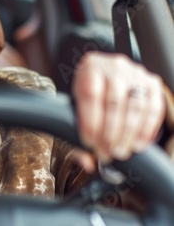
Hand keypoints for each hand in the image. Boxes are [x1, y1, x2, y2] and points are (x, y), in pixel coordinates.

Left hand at [72, 52, 164, 167]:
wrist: (104, 73)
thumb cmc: (89, 92)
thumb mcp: (75, 105)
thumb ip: (75, 131)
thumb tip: (86, 162)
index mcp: (90, 68)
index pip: (90, 95)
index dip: (90, 122)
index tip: (89, 143)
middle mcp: (114, 67)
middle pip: (114, 103)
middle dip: (110, 133)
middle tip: (105, 153)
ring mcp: (136, 74)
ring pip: (135, 107)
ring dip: (128, 135)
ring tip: (120, 152)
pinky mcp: (152, 83)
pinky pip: (153, 109)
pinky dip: (146, 130)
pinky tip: (137, 145)